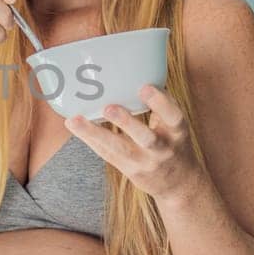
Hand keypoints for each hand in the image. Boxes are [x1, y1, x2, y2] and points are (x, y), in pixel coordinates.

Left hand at [66, 84, 204, 204]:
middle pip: (145, 138)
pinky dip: (90, 139)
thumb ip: (161, 105)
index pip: (173, 117)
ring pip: (118, 149)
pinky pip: (106, 154)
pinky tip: (74, 125)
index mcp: (177, 132)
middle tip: (108, 107)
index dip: (160, 103)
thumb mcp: (175, 125)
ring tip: (75, 120)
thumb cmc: (173, 143)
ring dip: (96, 133)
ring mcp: (144, 162)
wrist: (179, 183)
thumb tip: (140, 71)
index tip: (144, 87)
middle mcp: (162, 149)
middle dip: (127, 123)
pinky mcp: (129, 170)